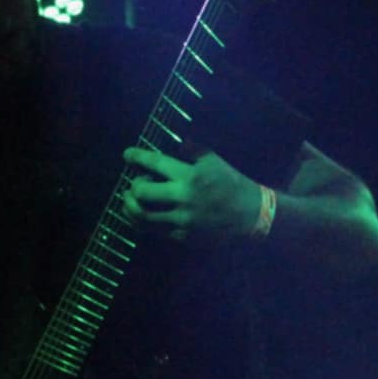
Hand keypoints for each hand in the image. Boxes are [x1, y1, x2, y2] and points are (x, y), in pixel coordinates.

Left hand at [121, 146, 259, 244]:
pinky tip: (141, 216)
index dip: (136, 157)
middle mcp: (182, 198)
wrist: (251, 214)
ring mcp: (182, 220)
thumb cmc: (232, 183)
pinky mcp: (183, 236)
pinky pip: (155, 231)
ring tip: (129, 202)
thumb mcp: (214, 161)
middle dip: (133, 186)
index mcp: (189, 176)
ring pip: (142, 217)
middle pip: (141, 192)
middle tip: (134, 184)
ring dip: (130, 208)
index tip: (127, 155)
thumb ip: (192, 150)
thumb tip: (175, 142)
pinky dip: (143, 223)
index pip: (155, 163)